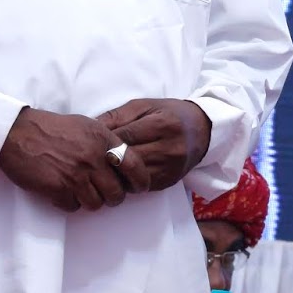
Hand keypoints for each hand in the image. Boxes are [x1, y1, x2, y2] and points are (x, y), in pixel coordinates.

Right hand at [0, 107, 147, 211]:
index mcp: (104, 140)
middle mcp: (93, 158)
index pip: (135, 166)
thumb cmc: (53, 129)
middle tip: (105, 194)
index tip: (139, 187)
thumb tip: (124, 160)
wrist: (17, 133)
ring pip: (96, 204)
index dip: (140, 181)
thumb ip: (107, 142)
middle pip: (117, 193)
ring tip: (80, 191)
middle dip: (112, 197)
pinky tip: (62, 192)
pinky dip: (69, 203)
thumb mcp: (88, 126)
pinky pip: (73, 207)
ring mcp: (76, 174)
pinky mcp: (58, 188)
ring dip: (90, 201)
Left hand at [96, 98, 211, 190]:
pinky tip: (120, 173)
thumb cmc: (169, 114)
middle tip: (92, 156)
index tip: (90, 141)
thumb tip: (90, 128)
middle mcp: (169, 149)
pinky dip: (127, 180)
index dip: (104, 141)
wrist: (202, 129)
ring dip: (114, 173)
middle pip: (126, 160)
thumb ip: (117, 116)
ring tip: (104, 166)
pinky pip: (140, 186)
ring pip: (131, 177)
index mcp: (162, 125)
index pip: (124, 138)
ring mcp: (170, 168)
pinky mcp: (169, 181)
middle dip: (106, 159)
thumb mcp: (144, 106)